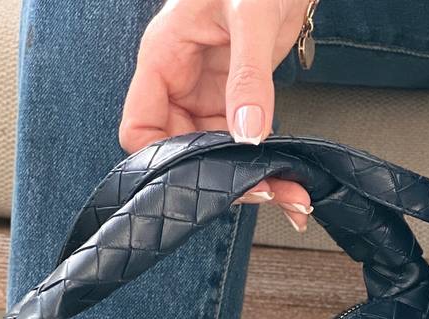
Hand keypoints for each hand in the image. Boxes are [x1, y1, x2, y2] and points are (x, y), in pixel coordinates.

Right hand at [120, 0, 312, 230]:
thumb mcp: (250, 15)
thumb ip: (248, 76)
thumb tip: (248, 132)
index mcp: (162, 58)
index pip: (139, 128)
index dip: (161, 161)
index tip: (201, 178)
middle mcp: (179, 83)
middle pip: (180, 151)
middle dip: (218, 178)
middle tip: (261, 189)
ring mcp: (207, 95)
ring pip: (214, 155)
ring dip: (248, 178)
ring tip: (286, 191)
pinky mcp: (235, 101)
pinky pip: (241, 143)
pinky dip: (264, 165)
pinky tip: (289, 180)